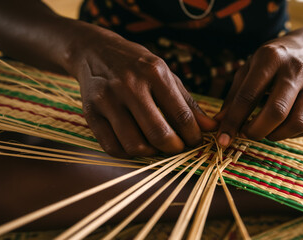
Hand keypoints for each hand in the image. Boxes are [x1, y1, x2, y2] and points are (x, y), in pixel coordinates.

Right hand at [68, 28, 216, 156]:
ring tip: (156, 145)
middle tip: (177, 147)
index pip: (181, 115)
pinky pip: (112, 147)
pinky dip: (128, 153)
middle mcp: (129, 85)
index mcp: (154, 73)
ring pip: (135, 145)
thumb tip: (212, 128)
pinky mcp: (90, 113)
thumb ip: (188, 103)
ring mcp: (107, 100)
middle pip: (159, 134)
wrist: (95, 51)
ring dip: (151, 153)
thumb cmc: (137, 65)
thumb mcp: (165, 75)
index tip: (195, 141)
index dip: (193, 136)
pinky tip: (136, 144)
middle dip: (174, 148)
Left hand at [215, 36, 302, 146]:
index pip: (248, 95)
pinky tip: (279, 128)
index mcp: (270, 58)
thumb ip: (233, 97)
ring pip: (296, 123)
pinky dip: (289, 134)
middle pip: (276, 112)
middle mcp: (295, 70)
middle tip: (246, 134)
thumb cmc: (270, 63)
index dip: (233, 121)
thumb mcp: (248, 70)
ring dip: (275, 135)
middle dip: (256, 131)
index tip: (223, 139)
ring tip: (264, 131)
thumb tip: (218, 125)